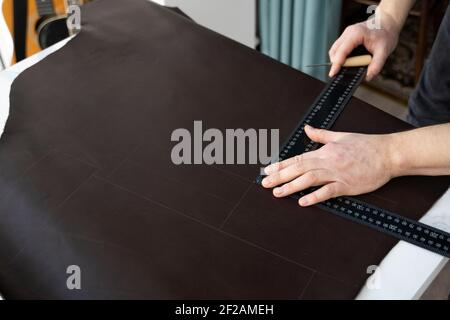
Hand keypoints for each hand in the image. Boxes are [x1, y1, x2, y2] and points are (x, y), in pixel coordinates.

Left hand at [262, 126, 396, 206]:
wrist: (388, 154)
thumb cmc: (366, 145)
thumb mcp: (341, 136)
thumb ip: (321, 135)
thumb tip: (307, 128)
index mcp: (324, 151)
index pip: (298, 159)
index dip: (281, 165)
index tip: (268, 170)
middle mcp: (327, 162)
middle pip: (298, 170)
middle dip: (279, 176)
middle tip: (264, 183)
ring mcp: (337, 174)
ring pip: (309, 180)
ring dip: (291, 186)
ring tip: (277, 192)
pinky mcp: (347, 186)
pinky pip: (328, 191)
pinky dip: (315, 196)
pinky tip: (302, 201)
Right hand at [329, 12, 400, 80]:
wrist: (388, 22)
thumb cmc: (386, 34)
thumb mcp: (384, 51)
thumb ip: (376, 65)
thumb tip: (368, 77)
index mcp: (356, 33)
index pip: (342, 51)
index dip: (336, 63)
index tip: (333, 74)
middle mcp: (348, 32)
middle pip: (335, 51)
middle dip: (336, 63)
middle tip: (341, 73)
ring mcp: (346, 34)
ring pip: (335, 50)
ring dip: (338, 60)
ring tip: (346, 68)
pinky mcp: (346, 37)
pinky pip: (339, 48)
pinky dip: (341, 57)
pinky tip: (349, 62)